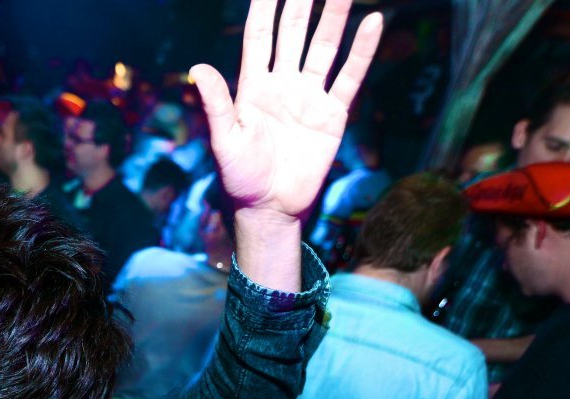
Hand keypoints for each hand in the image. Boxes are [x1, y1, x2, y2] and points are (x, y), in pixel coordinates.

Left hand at [192, 0, 381, 219]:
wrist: (269, 208)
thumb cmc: (240, 177)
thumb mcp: (224, 140)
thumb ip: (215, 103)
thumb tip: (196, 68)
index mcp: (253, 86)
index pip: (259, 36)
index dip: (264, 7)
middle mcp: (283, 84)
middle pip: (294, 32)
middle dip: (301, 2)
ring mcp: (309, 96)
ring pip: (324, 46)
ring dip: (334, 16)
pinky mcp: (333, 114)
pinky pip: (350, 76)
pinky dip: (363, 50)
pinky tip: (373, 21)